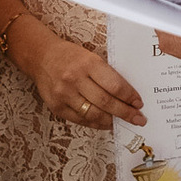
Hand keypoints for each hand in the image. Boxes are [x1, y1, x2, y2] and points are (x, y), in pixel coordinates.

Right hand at [30, 31, 145, 130]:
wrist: (42, 57)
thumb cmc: (70, 56)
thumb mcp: (91, 58)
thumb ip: (106, 75)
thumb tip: (127, 96)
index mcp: (88, 63)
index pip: (114, 85)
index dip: (129, 96)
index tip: (138, 103)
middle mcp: (75, 79)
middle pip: (106, 102)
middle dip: (125, 112)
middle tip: (138, 118)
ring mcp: (64, 95)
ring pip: (94, 114)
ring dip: (112, 121)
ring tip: (123, 122)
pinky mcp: (57, 107)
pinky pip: (81, 120)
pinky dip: (96, 123)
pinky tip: (106, 123)